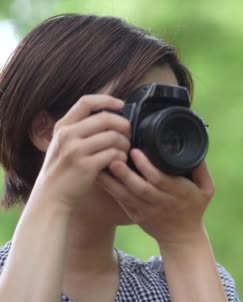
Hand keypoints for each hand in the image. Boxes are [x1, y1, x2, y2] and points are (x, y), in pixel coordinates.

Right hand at [32, 95, 129, 210]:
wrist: (51, 197)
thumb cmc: (62, 171)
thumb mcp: (62, 144)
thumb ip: (79, 130)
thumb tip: (108, 116)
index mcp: (62, 127)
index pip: (86, 102)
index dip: (107, 100)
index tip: (121, 105)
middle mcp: (67, 136)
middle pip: (106, 119)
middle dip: (124, 125)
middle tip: (129, 134)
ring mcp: (76, 151)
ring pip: (113, 137)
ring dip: (125, 144)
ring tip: (125, 151)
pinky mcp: (86, 166)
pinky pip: (114, 154)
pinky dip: (122, 157)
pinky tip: (121, 162)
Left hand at [95, 149, 214, 244]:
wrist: (182, 237)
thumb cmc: (194, 209)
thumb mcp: (207, 190)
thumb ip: (202, 170)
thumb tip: (197, 151)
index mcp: (179, 193)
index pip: (160, 179)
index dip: (146, 166)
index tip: (136, 151)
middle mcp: (161, 202)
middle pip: (140, 188)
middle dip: (125, 173)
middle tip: (113, 157)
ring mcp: (146, 211)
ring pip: (126, 195)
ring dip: (113, 181)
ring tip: (101, 165)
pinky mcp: (135, 215)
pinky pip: (121, 201)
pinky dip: (110, 189)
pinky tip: (100, 177)